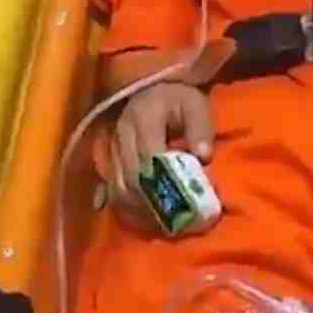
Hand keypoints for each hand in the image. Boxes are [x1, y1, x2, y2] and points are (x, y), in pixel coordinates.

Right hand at [103, 82, 213, 222]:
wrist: (153, 90)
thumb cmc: (179, 99)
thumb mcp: (196, 105)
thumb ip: (200, 128)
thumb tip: (204, 156)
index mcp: (144, 116)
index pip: (150, 155)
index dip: (166, 181)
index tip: (185, 201)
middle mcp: (122, 133)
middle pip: (132, 175)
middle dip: (153, 201)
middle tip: (176, 219)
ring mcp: (112, 148)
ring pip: (118, 186)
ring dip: (139, 208)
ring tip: (162, 223)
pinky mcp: (109, 159)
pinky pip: (110, 188)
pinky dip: (124, 207)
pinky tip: (141, 219)